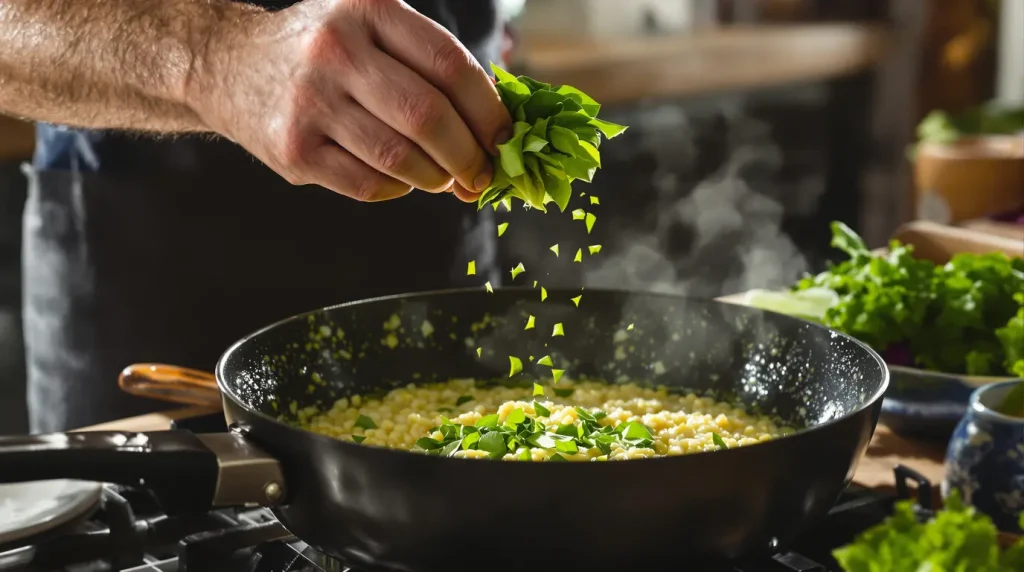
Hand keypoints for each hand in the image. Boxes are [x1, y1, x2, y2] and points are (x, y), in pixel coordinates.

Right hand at [188, 0, 511, 202]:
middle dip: (468, 155)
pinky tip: (402, 180)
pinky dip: (397, 189)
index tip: (504, 138)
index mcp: (368, 9)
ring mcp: (310, 102)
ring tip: (444, 177)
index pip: (449, 65)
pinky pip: (367, 185)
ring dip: (435, 177)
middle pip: (427, 117)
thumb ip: (428, 60)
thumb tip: (494, 129)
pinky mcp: (292, 149)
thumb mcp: (370, 23)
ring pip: (400, 158)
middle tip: (482, 173)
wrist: (228, 64)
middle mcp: (336, 50)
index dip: (488, 110)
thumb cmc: (324, 49)